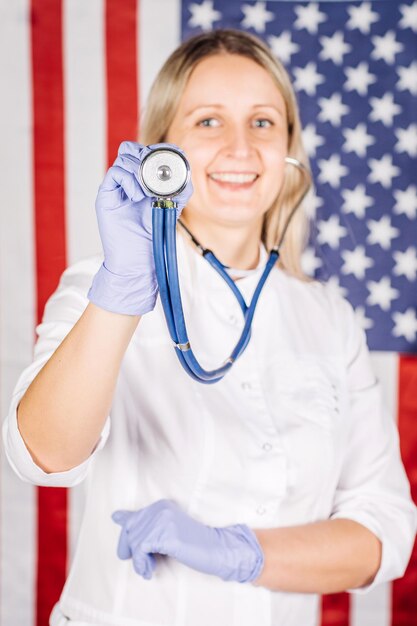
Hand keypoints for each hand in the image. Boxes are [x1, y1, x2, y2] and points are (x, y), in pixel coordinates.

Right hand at [88, 141, 192, 314]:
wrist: (137, 258)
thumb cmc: (152, 235)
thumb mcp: (172, 207)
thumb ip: (181, 189)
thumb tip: (187, 170)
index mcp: (143, 180)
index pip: (146, 152)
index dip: (159, 149)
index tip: (173, 155)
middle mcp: (128, 180)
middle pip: (132, 149)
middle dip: (148, 157)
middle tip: (159, 174)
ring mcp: (116, 187)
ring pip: (124, 157)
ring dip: (140, 169)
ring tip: (148, 191)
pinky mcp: (106, 195)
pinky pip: (115, 173)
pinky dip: (129, 180)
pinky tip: (138, 197)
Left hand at [112, 499, 263, 582]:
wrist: (214, 549)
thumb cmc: (190, 543)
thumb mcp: (164, 530)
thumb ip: (142, 523)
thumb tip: (115, 515)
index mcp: (160, 505)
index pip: (130, 520)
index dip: (126, 540)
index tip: (128, 552)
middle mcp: (160, 508)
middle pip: (130, 532)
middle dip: (132, 552)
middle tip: (143, 566)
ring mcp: (164, 520)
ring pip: (135, 542)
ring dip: (139, 562)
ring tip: (148, 569)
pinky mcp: (167, 534)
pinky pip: (141, 549)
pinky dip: (142, 564)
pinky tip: (149, 571)